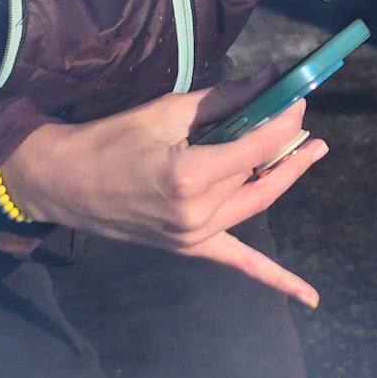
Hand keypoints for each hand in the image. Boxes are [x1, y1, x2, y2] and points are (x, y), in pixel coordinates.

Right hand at [0, 87, 328, 304]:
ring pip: (254, 203)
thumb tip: (270, 80)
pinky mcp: (189, 247)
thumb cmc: (110, 140)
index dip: (283, 121)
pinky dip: (276, 278)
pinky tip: (309, 296)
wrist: (65, 182)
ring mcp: (194, 236)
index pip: (257, 147)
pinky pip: (239, 262)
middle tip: (306, 121)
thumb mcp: (166, 112)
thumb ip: (224, 100)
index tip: (297, 98)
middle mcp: (198, 212)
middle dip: (288, 145)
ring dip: (284, 177)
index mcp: (191, 175)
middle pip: (260, 176)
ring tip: (311, 151)